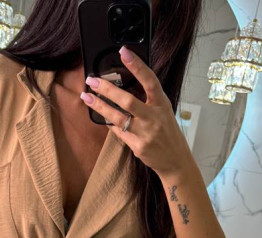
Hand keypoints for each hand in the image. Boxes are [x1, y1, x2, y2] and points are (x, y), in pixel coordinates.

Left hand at [81, 45, 194, 178]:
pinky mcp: (138, 146)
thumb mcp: (163, 112)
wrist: (175, 160)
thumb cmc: (167, 133)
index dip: (137, 65)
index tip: (124, 52)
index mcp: (162, 104)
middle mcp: (154, 117)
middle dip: (107, 89)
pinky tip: (102, 117)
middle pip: (127, 100)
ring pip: (118, 117)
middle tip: (92, 80)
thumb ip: (148, 100)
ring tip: (86, 97)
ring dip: (100, 106)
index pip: (150, 81)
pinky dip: (110, 124)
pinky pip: (119, 132)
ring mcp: (145, 133)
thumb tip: (124, 88)